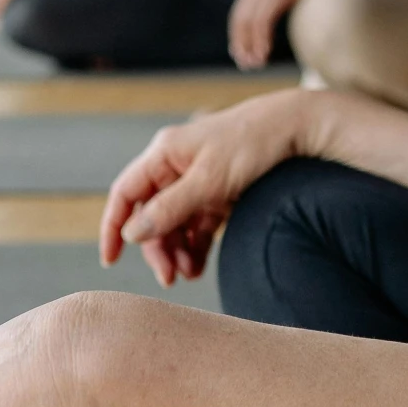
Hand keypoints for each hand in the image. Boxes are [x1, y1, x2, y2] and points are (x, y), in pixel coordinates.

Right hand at [100, 90, 314, 284]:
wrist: (297, 128)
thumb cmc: (251, 144)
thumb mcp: (209, 180)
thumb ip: (171, 207)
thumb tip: (132, 233)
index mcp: (164, 154)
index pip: (126, 193)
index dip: (114, 226)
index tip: (110, 260)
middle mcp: (176, 167)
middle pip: (151, 215)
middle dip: (157, 248)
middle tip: (169, 278)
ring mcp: (198, 181)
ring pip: (175, 223)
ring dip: (177, 251)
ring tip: (189, 275)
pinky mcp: (219, 193)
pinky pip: (198, 225)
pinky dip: (196, 246)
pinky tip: (199, 265)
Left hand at [228, 0, 342, 67]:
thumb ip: (275, 3)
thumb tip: (269, 24)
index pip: (238, 15)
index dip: (237, 38)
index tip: (241, 57)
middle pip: (239, 20)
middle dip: (241, 45)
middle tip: (247, 65)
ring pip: (250, 22)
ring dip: (251, 45)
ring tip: (257, 63)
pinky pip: (264, 19)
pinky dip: (262, 38)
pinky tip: (265, 52)